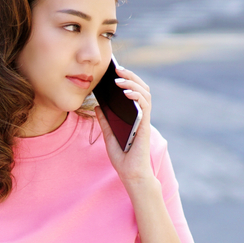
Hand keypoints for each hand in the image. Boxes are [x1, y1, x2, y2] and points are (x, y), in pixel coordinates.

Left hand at [94, 65, 154, 191]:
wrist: (130, 173)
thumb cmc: (122, 156)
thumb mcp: (108, 135)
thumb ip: (105, 120)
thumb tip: (98, 105)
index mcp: (133, 116)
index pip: (134, 92)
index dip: (127, 80)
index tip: (114, 72)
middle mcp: (141, 115)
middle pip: (141, 89)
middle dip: (130, 76)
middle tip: (117, 69)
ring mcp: (144, 120)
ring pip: (144, 94)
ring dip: (132, 83)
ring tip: (119, 78)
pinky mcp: (145, 126)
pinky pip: (144, 106)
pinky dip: (136, 96)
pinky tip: (126, 92)